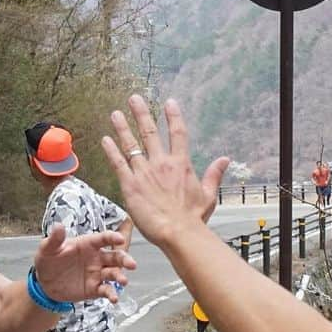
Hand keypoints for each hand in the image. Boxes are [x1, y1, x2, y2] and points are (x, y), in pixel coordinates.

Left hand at [32, 221, 135, 305]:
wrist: (44, 284)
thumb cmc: (48, 261)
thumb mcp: (47, 249)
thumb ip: (54, 239)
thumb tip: (58, 226)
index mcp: (87, 244)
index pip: (103, 238)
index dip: (113, 238)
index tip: (120, 239)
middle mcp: (96, 258)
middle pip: (115, 256)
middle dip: (125, 259)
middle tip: (132, 264)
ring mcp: (97, 273)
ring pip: (113, 273)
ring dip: (120, 277)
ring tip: (123, 281)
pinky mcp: (95, 288)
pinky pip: (106, 290)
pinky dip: (111, 294)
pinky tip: (114, 299)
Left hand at [101, 96, 229, 248]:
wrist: (178, 232)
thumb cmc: (193, 218)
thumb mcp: (208, 195)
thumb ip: (214, 175)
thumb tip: (225, 159)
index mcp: (181, 164)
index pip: (178, 133)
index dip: (173, 116)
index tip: (169, 102)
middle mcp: (162, 163)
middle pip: (150, 133)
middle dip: (141, 114)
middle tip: (134, 99)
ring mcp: (144, 172)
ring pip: (131, 144)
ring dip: (122, 128)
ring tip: (115, 114)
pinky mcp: (130, 185)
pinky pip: (118, 163)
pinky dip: (111, 151)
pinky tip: (105, 139)